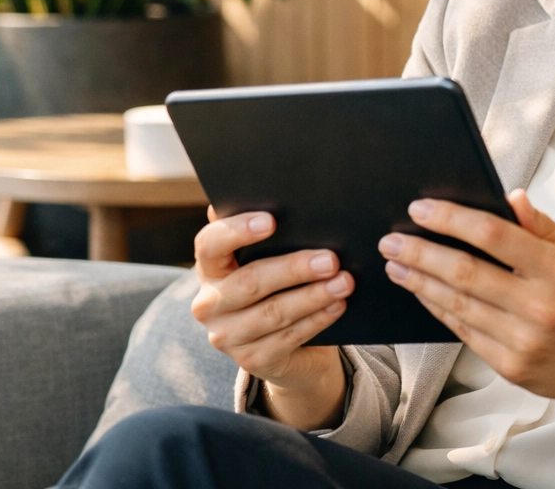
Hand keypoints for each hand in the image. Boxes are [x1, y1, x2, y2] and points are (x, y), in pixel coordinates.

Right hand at [191, 206, 353, 429]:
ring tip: (344, 282)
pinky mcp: (250, 361)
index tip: (271, 220)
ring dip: (313, 296)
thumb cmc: (279, 284)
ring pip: (273, 313)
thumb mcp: (270, 257)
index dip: (237, 231)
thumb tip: (276, 192)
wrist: (286, 345)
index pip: (209, 244)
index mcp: (210, 268)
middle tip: (330, 258)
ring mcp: (227, 336)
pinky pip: (287, 338)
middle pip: (251, 281)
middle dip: (294, 268)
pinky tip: (338, 306)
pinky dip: (317, 320)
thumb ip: (267, 233)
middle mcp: (209, 303)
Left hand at [378, 189, 554, 440]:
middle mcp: (539, 305)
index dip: (453, 219)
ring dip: (419, 282)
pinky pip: (463, 331)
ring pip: (457, 305)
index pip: (494, 235)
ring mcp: (523, 340)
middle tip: (392, 239)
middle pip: (465, 272)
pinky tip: (421, 291)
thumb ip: (541, 224)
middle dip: (421, 252)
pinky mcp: (511, 366)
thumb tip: (510, 196)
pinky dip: (438, 308)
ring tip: (395, 264)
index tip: (421, 208)